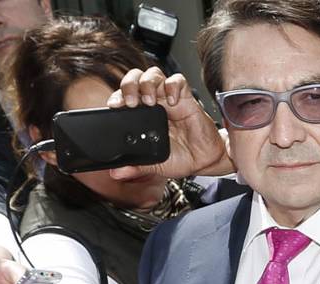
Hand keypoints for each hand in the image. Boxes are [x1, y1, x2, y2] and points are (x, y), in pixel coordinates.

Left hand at [108, 67, 232, 179]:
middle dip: (129, 85)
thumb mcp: (155, 166)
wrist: (205, 161)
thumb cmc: (182, 159)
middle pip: (136, 78)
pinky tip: (172, 101)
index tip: (114, 106)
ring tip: (149, 100)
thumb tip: (116, 173)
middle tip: (131, 102)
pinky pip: (177, 81)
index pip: (124, 96)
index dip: (117, 97)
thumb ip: (136, 167)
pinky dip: (172, 86)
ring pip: (153, 75)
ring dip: (147, 84)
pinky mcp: (187, 98)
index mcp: (143, 117)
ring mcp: (170, 99)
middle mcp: (155, 104)